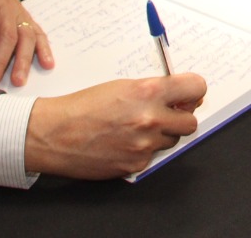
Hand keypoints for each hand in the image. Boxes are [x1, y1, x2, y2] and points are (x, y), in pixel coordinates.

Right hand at [25, 75, 205, 179]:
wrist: (55, 134)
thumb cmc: (83, 106)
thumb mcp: (121, 86)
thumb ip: (153, 90)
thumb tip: (178, 96)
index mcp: (147, 92)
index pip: (196, 88)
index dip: (194, 91)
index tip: (190, 94)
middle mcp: (150, 118)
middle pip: (191, 121)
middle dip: (181, 117)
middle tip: (167, 113)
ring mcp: (144, 145)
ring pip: (172, 140)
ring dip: (161, 134)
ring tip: (136, 128)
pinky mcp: (136, 164)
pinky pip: (152, 156)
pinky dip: (143, 150)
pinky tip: (123, 142)